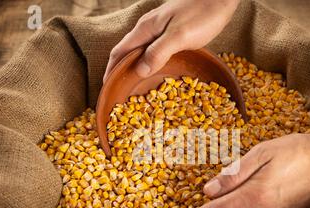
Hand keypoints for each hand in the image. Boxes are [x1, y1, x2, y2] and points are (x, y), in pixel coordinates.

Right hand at [103, 0, 239, 81]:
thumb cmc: (202, 14)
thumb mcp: (180, 36)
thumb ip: (159, 52)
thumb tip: (139, 70)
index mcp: (145, 29)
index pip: (119, 51)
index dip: (111, 70)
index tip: (107, 88)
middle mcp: (148, 29)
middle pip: (127, 52)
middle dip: (120, 71)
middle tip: (120, 92)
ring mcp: (160, 30)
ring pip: (141, 51)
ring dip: (135, 68)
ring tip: (135, 87)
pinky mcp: (171, 33)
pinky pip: (154, 51)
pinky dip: (150, 64)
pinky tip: (156, 72)